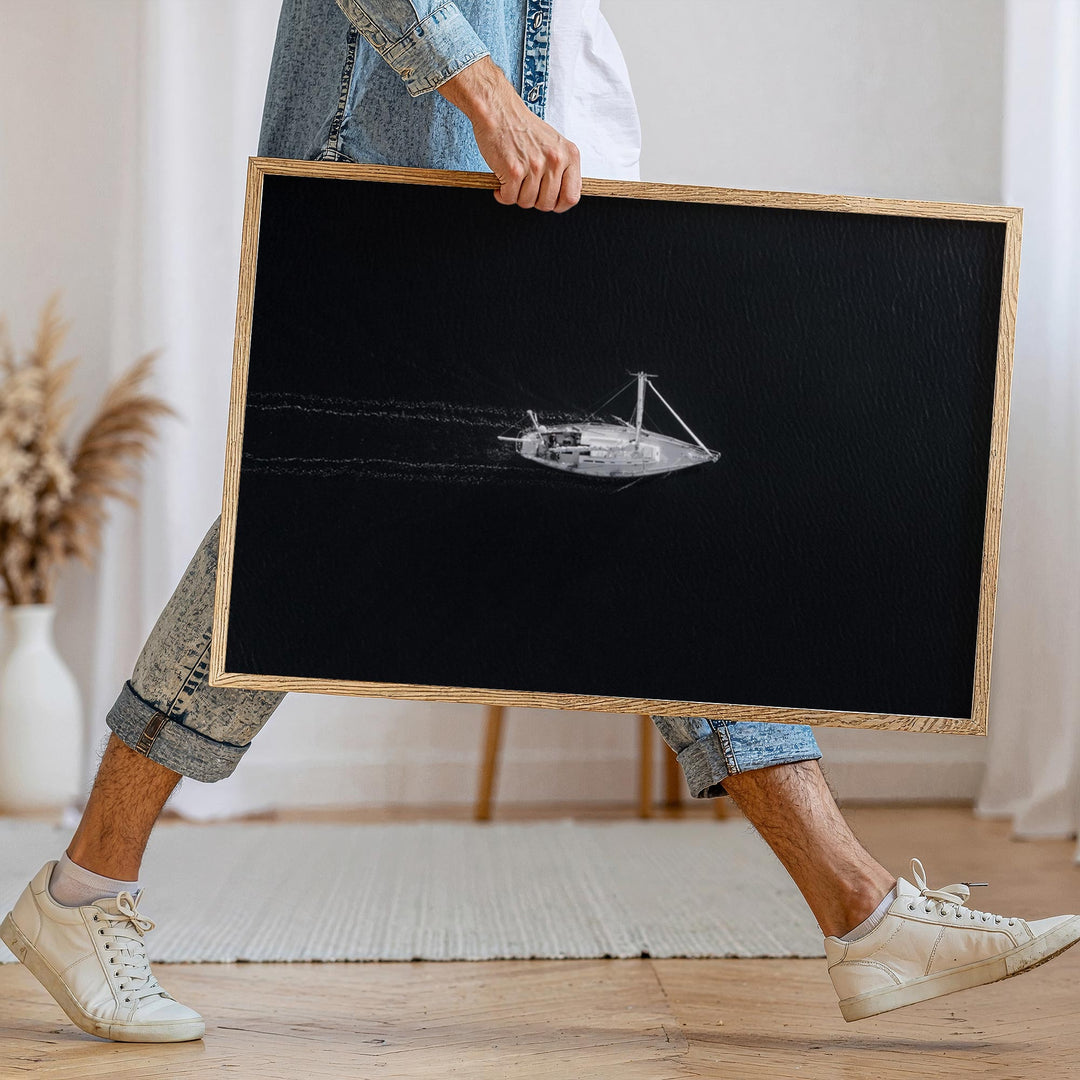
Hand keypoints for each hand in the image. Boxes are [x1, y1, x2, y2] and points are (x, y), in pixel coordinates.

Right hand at [438, 57, 580, 211]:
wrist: (499, 110)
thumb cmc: (524, 128)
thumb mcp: (554, 145)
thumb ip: (562, 169)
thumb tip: (562, 197)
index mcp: (569, 155)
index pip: (571, 197)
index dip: (558, 205)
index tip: (549, 201)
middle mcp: (555, 160)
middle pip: (547, 204)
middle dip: (533, 200)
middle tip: (525, 187)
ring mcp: (535, 166)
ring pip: (527, 203)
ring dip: (516, 196)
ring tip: (513, 180)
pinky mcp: (514, 170)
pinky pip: (509, 198)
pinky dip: (502, 194)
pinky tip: (501, 182)